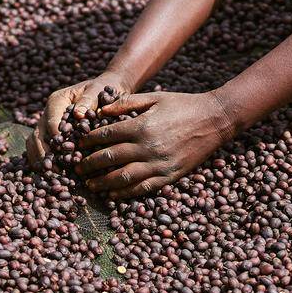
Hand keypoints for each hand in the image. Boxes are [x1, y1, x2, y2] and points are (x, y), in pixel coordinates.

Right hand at [27, 71, 130, 169]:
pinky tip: (52, 175)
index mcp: (56, 101)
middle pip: (39, 135)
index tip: (65, 153)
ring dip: (41, 160)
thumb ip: (88, 100)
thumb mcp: (97, 90)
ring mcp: (46, 126)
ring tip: (51, 175)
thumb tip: (78, 114)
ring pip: (34, 144)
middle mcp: (47, 114)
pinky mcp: (49, 137)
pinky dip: (43, 162)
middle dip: (45, 154)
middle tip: (55, 170)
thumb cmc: (101, 90)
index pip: (51, 122)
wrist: (104, 90)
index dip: (56, 139)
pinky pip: (39, 150)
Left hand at [76, 91, 238, 199]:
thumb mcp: (154, 97)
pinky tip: (113, 194)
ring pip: (123, 177)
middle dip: (90, 164)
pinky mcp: (169, 176)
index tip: (78, 144)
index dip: (89, 141)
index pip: (107, 135)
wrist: (215, 119)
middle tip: (76, 168)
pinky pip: (143, 188)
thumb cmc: (183, 105)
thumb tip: (101, 110)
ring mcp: (159, 164)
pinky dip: (125, 193)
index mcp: (142, 126)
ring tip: (90, 184)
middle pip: (110, 158)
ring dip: (103, 182)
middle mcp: (148, 147)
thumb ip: (127, 102)